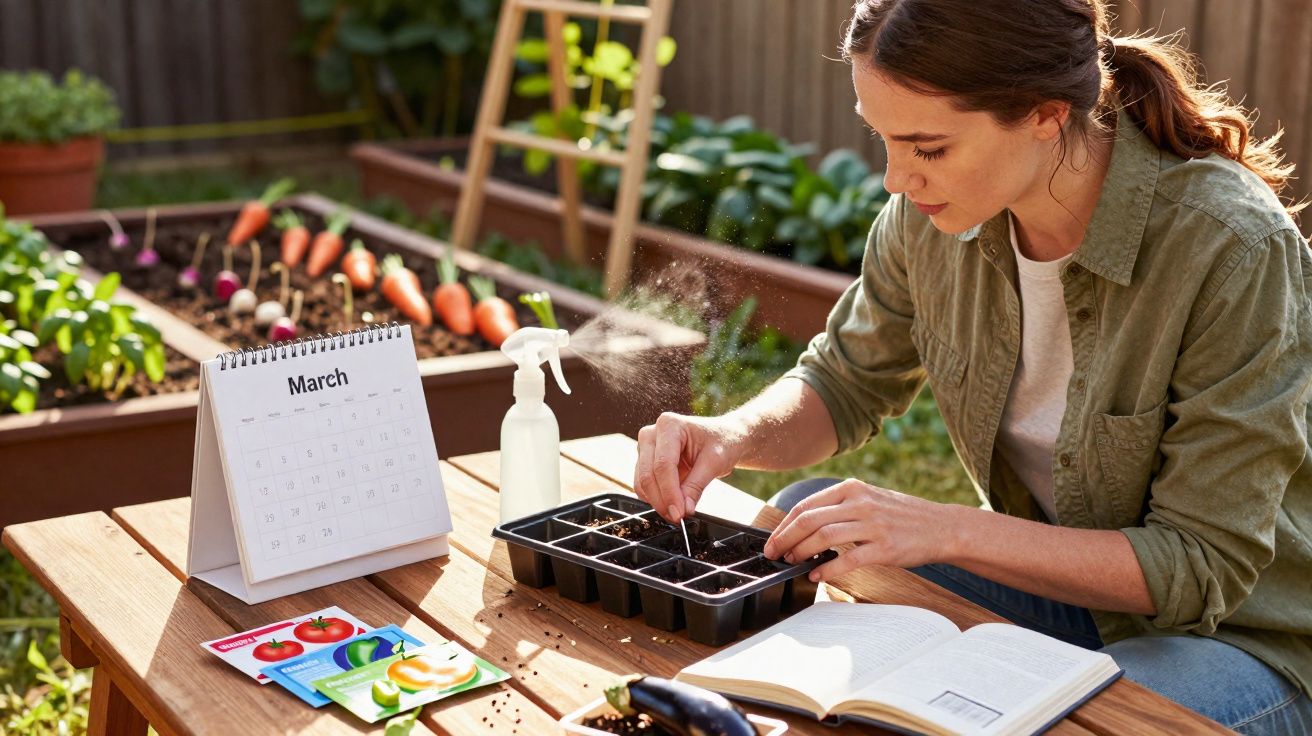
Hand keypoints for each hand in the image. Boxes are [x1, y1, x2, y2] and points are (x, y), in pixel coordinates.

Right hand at [634, 412, 745, 521]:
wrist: (723, 437)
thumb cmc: (722, 441)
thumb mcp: (715, 462)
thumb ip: (696, 485)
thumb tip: (683, 509)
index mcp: (669, 425)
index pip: (663, 465)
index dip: (670, 492)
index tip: (679, 513)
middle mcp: (652, 434)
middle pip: (648, 474)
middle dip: (662, 500)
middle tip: (678, 517)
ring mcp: (646, 447)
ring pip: (642, 482)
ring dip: (658, 502)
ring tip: (678, 512)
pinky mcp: (645, 461)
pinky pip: (644, 485)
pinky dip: (656, 498)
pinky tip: (672, 504)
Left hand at [762, 479, 957, 582]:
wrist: (941, 526)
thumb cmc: (901, 516)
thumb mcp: (868, 499)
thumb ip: (839, 507)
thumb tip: (803, 527)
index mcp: (852, 488)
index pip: (806, 505)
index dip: (783, 525)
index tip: (771, 541)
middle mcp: (860, 502)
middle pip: (809, 520)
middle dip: (785, 539)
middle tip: (774, 555)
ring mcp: (873, 524)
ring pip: (824, 536)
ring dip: (802, 552)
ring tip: (792, 563)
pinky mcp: (885, 547)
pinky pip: (849, 559)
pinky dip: (828, 568)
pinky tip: (817, 575)